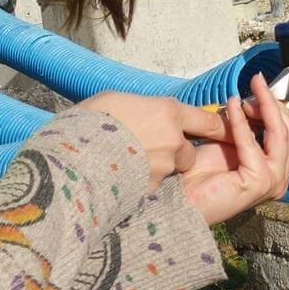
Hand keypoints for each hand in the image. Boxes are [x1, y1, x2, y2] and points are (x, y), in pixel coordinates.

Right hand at [78, 91, 229, 192]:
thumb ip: (143, 108)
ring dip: (159, 170)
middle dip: (176, 154)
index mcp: (167, 111)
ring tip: (128, 165)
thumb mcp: (116, 100)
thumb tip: (149, 112)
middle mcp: (172, 139)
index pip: (206, 120)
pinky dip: (142, 185)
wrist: (66, 156)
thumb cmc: (86, 122)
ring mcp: (163, 167)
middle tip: (146, 151)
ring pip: (172, 171)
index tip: (222, 131)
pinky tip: (120, 179)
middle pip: (188, 151)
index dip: (215, 127)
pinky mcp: (150, 189)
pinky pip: (153, 187)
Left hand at [180, 75, 288, 225]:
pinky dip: (242, 122)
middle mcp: (281, 178)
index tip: (259, 88)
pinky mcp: (259, 183)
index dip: (280, 109)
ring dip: (264, 109)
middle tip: (255, 88)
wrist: (179, 199)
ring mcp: (273, 182)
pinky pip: (254, 144)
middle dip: (275, 106)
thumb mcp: (230, 142)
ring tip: (244, 97)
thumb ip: (247, 126)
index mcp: (277, 169)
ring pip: (282, 135)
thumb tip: (254, 100)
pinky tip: (230, 107)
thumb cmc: (200, 173)